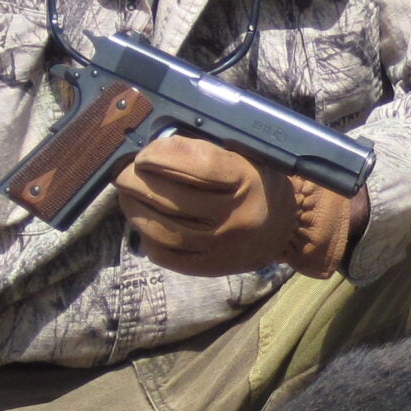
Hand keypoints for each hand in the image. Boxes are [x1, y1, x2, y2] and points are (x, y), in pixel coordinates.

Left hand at [113, 133, 364, 279]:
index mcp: (245, 180)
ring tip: (128, 195)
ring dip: (134, 208)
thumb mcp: (245, 156)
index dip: (161, 154)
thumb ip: (205, 149)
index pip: (196, 165)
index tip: (144, 152)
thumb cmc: (258, 181)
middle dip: (136, 181)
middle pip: (170, 198)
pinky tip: (146, 222)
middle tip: (124, 172)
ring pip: (161, 229)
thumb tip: (154, 143)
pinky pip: (165, 255)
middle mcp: (233, 216)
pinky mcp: (209, 267)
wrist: (286, 228)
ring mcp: (219, 246)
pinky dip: (147, 237)